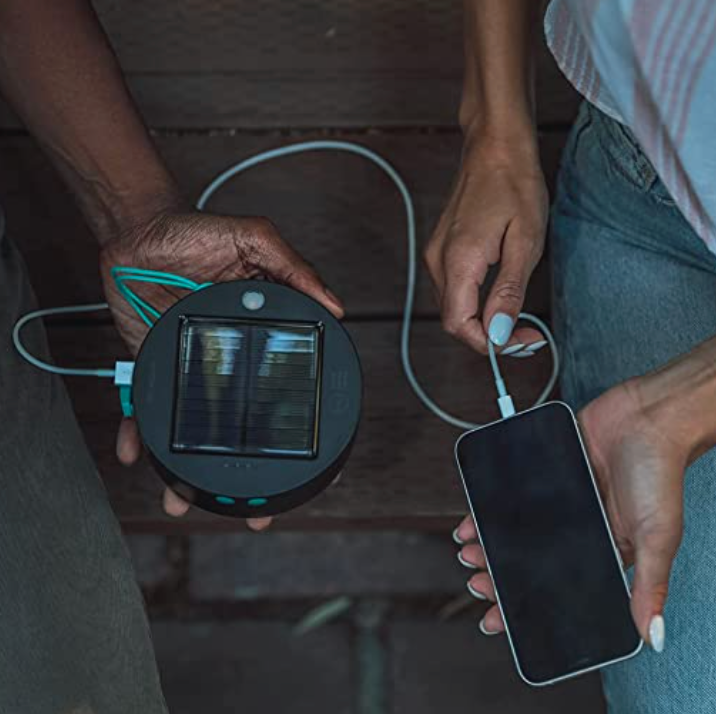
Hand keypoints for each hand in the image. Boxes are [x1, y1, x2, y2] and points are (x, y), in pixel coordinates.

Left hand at [100, 208, 343, 528]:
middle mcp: (230, 357)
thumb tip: (335, 307)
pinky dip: (138, 432)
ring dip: (186, 466)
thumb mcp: (253, 240)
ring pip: (194, 425)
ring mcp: (192, 365)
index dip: (297, 426)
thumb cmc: (197, 233)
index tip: (311, 468)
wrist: (138, 230)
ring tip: (182, 498)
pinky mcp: (154, 364)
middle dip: (243, 468)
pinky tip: (135, 454)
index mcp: (260, 333)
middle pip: (241, 421)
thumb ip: (293, 267)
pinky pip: (145, 405)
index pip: (286, 385)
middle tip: (253, 509)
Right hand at [425, 133, 547, 353]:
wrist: (494, 146)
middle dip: (489, 336)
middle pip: (454, 321)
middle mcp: (439, 261)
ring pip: (453, 308)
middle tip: (526, 335)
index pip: (460, 325)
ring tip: (517, 320)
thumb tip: (497, 332)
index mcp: (459, 261)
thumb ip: (508, 291)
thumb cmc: (514, 183)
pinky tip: (498, 299)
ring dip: (482, 323)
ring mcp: (436, 255)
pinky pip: (452, 291)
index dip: (490, 343)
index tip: (523, 341)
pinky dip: (474, 305)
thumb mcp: (525, 242)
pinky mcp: (440, 250)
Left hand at [454, 379, 686, 650]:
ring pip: (516, 529)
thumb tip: (652, 635)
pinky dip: (490, 508)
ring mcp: (560, 500)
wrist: (646, 415)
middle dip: (501, 576)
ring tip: (468, 553)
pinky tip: (472, 518)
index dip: (531, 604)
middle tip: (478, 584)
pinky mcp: (546, 473)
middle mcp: (580, 528)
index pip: (562, 587)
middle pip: (532, 560)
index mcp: (607, 549)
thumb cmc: (659, 472)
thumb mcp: (657, 535)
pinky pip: (511, 494)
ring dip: (490, 543)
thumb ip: (650, 584)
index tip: (501, 620)